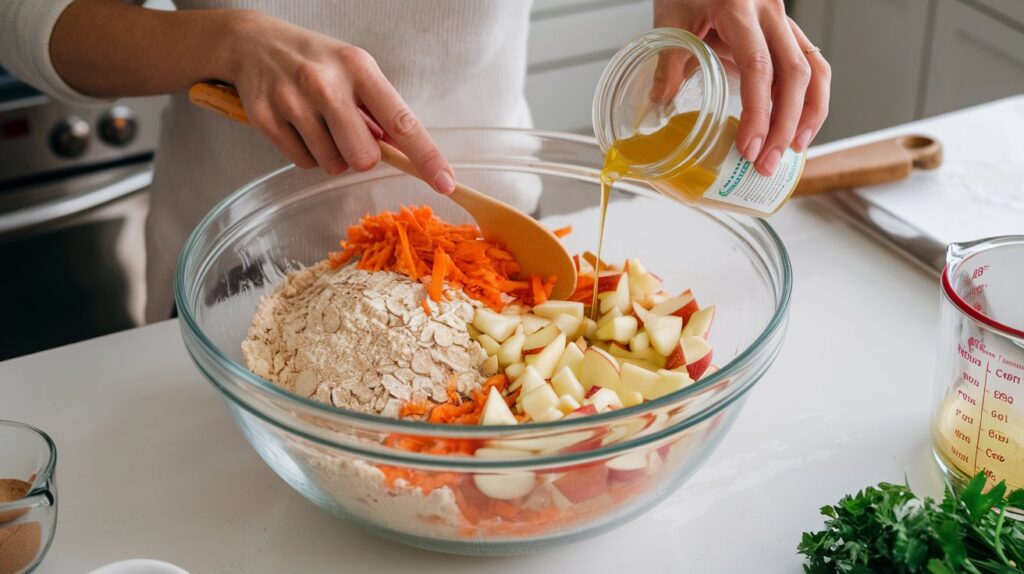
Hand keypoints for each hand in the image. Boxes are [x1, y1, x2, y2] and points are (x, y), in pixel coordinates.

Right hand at [224, 12, 454, 191]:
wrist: (252, 42)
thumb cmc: (316, 61)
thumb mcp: (354, 70)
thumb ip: (380, 109)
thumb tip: (405, 152)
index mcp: (359, 68)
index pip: (402, 122)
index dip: (427, 157)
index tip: (445, 184)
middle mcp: (325, 82)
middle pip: (363, 158)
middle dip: (360, 155)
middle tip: (346, 132)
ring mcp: (292, 101)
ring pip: (331, 165)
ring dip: (331, 154)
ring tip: (317, 122)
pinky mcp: (265, 118)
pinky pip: (302, 163)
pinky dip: (305, 153)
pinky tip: (297, 125)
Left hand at [652, 0, 830, 174]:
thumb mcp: (670, 17)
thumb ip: (667, 60)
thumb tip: (660, 102)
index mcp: (740, 7)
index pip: (760, 67)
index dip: (758, 112)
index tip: (750, 146)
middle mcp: (770, 12)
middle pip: (795, 74)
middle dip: (785, 125)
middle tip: (767, 163)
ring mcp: (783, 20)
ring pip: (813, 69)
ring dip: (808, 114)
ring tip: (793, 150)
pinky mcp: (786, 29)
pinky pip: (810, 63)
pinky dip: (809, 98)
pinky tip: (798, 125)